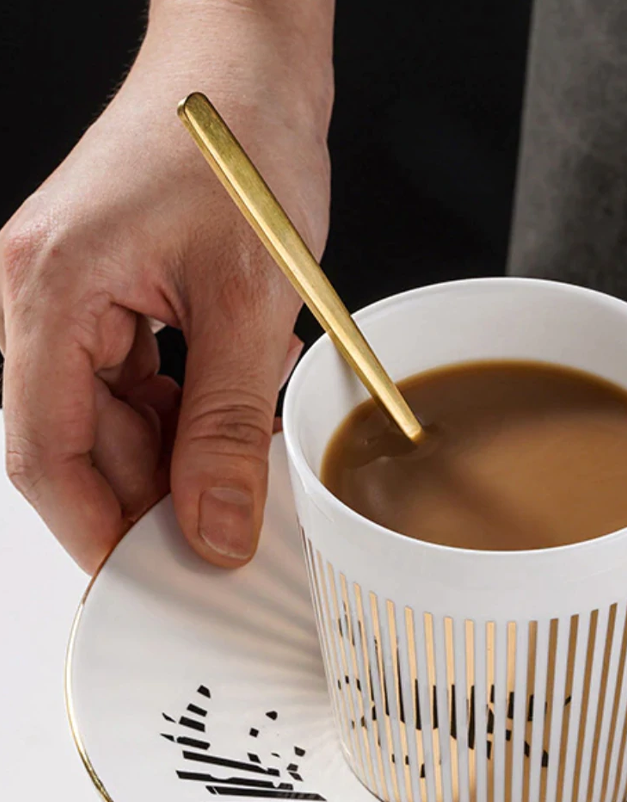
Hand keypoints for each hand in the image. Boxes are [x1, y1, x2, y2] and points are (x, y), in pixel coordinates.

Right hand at [0, 0, 333, 570]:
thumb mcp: (250, 302)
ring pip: (115, 416)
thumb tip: (216, 527)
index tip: (147, 581)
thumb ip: (228, 424)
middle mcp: (44, 295)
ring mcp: (78, 294)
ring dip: (180, 452)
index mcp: (48, 291)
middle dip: (153, 494)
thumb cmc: (241, 142)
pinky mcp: (116, 291)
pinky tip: (236, 414)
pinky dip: (189, 411)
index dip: (96, 528)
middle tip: (224, 534)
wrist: (249, 62)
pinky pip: (140, 380)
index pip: (45, 451)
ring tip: (244, 464)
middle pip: (82, 440)